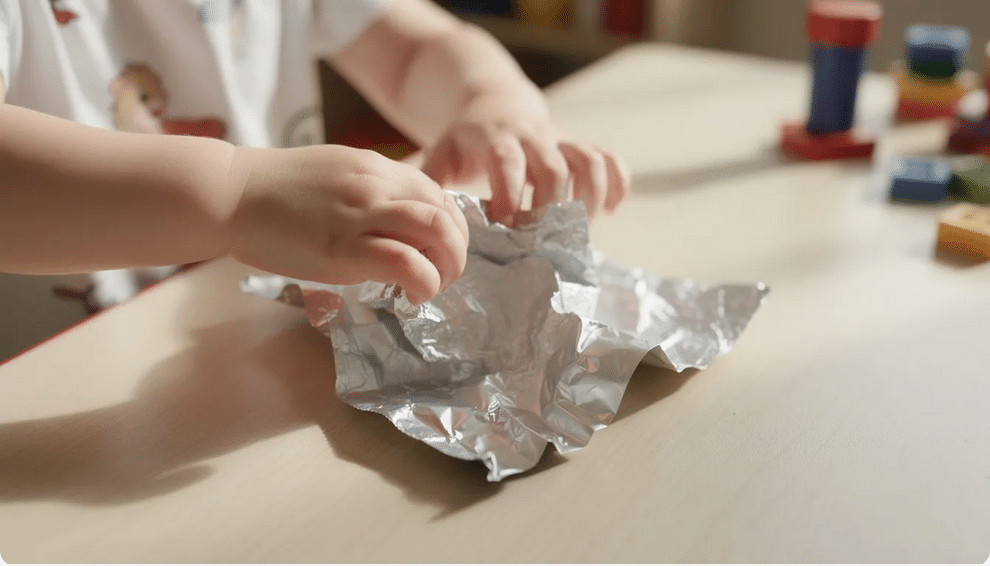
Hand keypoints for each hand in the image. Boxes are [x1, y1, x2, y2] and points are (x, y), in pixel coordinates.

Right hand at [227, 145, 468, 304]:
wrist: (230, 193)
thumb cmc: (275, 192)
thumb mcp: (334, 175)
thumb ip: (369, 191)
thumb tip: (393, 220)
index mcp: (377, 168)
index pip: (439, 195)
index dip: (452, 228)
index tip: (440, 253)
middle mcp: (378, 184)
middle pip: (448, 213)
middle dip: (458, 250)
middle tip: (443, 275)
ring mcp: (362, 213)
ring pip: (437, 232)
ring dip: (449, 266)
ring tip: (433, 286)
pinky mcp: (343, 246)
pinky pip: (405, 262)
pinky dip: (423, 282)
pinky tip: (411, 295)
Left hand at [421, 93, 629, 224]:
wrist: (494, 105)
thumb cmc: (463, 142)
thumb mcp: (438, 155)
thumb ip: (425, 184)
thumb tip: (406, 220)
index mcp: (494, 139)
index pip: (507, 162)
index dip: (510, 192)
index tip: (507, 226)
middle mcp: (532, 136)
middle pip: (554, 167)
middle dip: (551, 206)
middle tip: (541, 241)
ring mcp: (560, 140)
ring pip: (588, 160)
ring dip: (589, 197)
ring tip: (578, 231)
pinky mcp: (579, 147)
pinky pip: (609, 159)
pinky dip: (617, 184)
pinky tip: (611, 211)